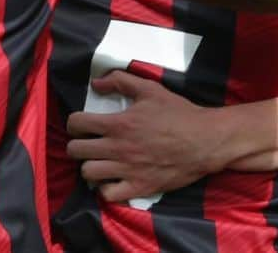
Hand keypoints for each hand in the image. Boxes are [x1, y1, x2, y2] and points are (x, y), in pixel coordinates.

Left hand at [65, 72, 231, 202]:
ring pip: (87, 173)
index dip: (74, 122)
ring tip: (99, 161)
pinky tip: (112, 179)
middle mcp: (118, 148)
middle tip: (87, 143)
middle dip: (77, 144)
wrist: (204, 140)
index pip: (77, 124)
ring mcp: (127, 170)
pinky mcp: (139, 187)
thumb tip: (96, 82)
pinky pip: (108, 195)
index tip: (80, 124)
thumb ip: (121, 81)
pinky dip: (105, 188)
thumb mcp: (150, 89)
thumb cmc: (178, 113)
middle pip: (76, 150)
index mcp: (118, 123)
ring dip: (89, 166)